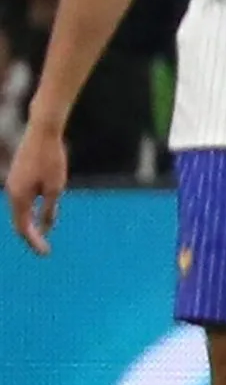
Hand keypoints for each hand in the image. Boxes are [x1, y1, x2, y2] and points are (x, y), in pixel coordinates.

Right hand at [6, 125, 66, 255]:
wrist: (42, 132)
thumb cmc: (51, 159)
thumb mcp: (56, 187)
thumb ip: (49, 209)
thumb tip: (45, 227)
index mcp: (18, 197)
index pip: (23, 227)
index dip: (34, 242)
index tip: (45, 253)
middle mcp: (11, 192)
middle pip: (19, 221)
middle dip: (31, 236)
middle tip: (44, 249)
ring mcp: (12, 183)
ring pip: (20, 210)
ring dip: (29, 223)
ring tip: (41, 236)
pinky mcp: (17, 176)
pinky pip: (21, 200)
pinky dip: (29, 211)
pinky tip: (38, 214)